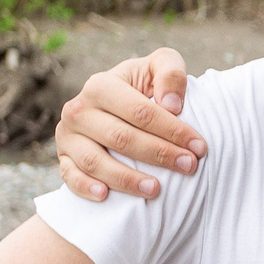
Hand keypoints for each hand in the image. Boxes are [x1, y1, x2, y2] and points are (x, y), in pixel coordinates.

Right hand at [55, 51, 201, 200]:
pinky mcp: (64, 158)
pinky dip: (85, 186)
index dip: (172, 130)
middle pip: (121, 138)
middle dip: (159, 155)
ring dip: (126, 178)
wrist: (116, 105)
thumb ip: (170, 73)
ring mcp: (68, 136)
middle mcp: (79, 110)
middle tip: (189, 167)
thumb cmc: (144, 86)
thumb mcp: (159, 67)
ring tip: (156, 190)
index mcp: (101, 85)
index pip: (140, 112)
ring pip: (95, 161)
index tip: (199, 147)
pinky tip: (106, 195)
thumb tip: (172, 105)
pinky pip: (70, 176)